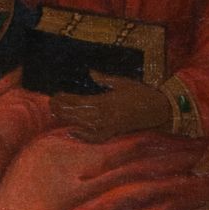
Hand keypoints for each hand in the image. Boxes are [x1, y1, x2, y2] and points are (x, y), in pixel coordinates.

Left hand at [57, 75, 174, 143]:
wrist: (158, 109)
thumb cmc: (141, 93)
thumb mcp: (122, 82)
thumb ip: (104, 79)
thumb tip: (91, 72)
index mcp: (105, 101)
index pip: (78, 102)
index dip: (65, 99)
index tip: (55, 95)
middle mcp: (104, 115)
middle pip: (77, 114)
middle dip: (62, 109)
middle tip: (50, 105)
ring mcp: (108, 126)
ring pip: (83, 125)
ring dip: (68, 120)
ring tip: (56, 114)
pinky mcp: (114, 133)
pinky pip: (95, 137)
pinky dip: (84, 136)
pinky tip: (73, 132)